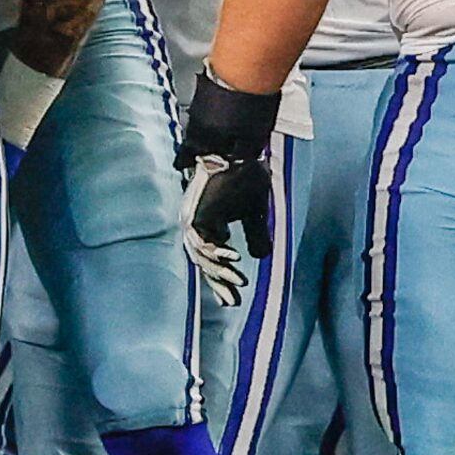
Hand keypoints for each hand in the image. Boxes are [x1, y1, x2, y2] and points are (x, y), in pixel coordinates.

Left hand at [180, 154, 269, 305]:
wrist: (237, 152)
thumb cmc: (244, 177)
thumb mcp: (255, 213)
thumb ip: (256, 234)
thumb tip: (261, 257)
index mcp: (210, 225)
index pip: (212, 259)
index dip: (222, 279)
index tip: (233, 298)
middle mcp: (198, 226)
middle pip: (204, 263)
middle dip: (219, 283)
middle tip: (232, 302)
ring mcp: (193, 221)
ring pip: (203, 256)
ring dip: (221, 272)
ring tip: (240, 283)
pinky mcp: (196, 215)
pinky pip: (204, 242)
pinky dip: (220, 253)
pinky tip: (236, 260)